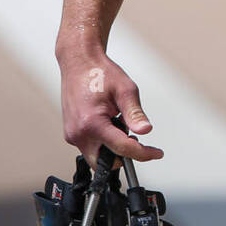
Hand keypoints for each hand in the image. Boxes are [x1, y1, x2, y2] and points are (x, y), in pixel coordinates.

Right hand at [58, 49, 163, 168]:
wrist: (79, 63)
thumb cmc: (99, 72)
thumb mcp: (125, 90)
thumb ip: (135, 113)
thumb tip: (145, 130)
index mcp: (92, 123)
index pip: (122, 149)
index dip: (143, 154)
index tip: (155, 153)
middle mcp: (78, 133)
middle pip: (104, 163)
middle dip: (123, 157)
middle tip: (136, 141)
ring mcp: (72, 134)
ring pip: (96, 157)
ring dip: (111, 148)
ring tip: (119, 124)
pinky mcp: (71, 133)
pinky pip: (89, 147)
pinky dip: (102, 142)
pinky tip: (108, 123)